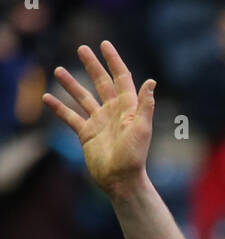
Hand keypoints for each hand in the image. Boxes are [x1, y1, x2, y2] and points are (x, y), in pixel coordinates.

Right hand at [42, 41, 155, 196]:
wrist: (121, 181)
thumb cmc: (134, 157)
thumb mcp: (142, 129)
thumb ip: (145, 105)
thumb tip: (151, 82)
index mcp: (127, 108)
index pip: (121, 79)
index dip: (114, 61)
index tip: (105, 45)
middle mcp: (112, 112)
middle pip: (101, 83)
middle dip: (93, 66)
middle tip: (82, 49)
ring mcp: (99, 123)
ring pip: (83, 98)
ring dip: (71, 84)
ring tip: (58, 70)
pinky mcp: (87, 134)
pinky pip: (70, 117)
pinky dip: (59, 108)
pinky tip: (47, 97)